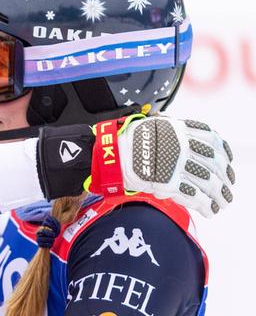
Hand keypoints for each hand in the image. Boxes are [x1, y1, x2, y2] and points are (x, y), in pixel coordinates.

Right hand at [118, 117, 234, 217]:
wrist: (110, 153)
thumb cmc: (127, 140)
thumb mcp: (154, 126)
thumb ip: (173, 131)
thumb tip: (188, 137)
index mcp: (180, 131)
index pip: (213, 141)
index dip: (223, 154)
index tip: (227, 163)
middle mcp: (182, 147)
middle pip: (214, 165)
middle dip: (225, 179)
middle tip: (227, 189)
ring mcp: (176, 166)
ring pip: (209, 182)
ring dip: (219, 195)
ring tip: (222, 204)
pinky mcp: (168, 184)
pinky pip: (193, 196)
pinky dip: (205, 205)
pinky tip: (209, 211)